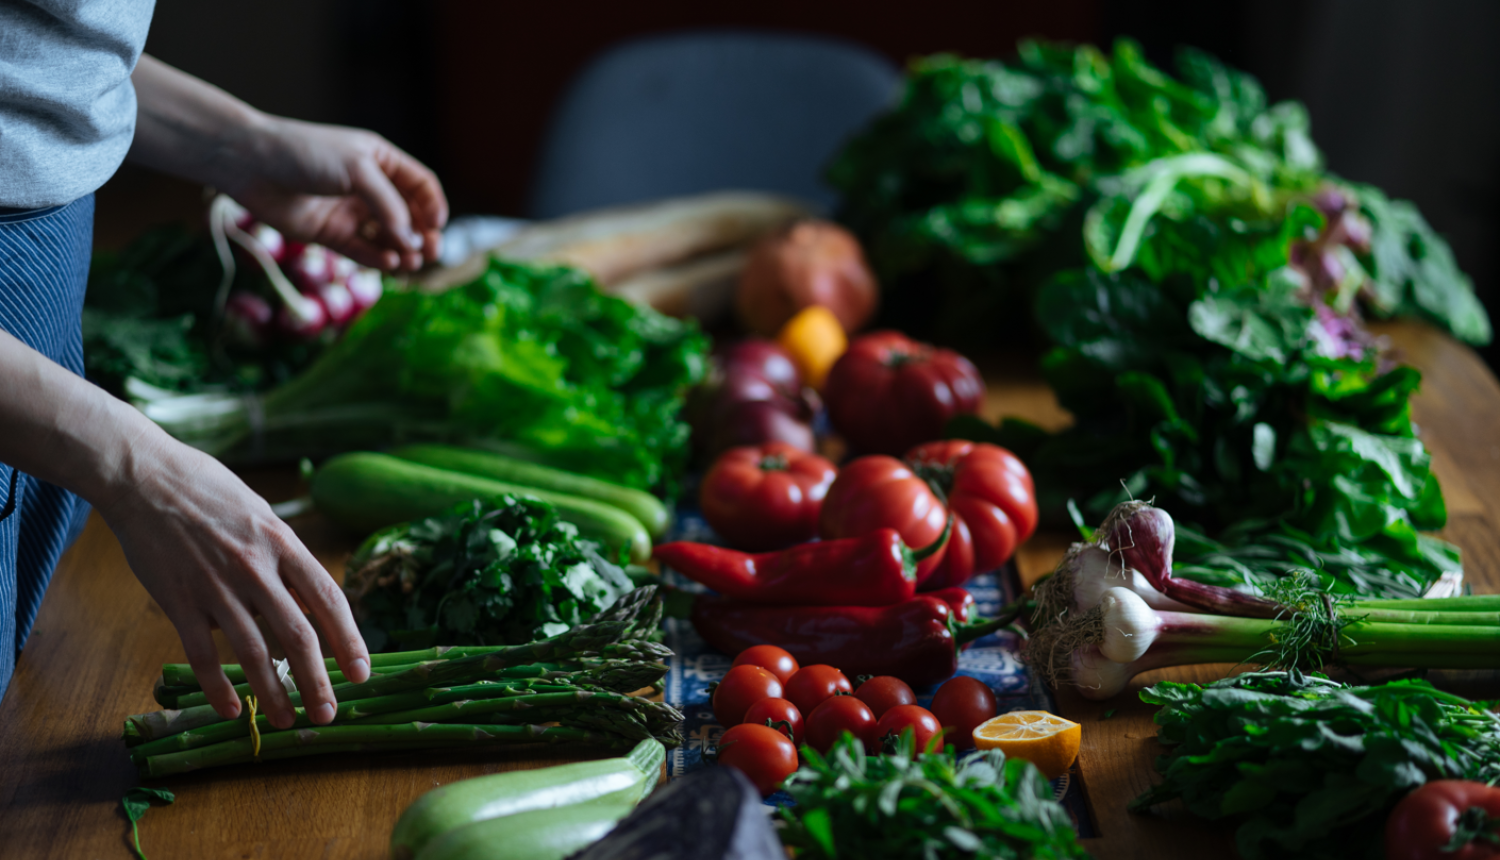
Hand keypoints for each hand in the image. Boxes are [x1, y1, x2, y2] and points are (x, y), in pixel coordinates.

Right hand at [96, 434, 370, 728]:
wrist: (145, 476)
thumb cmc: (210, 492)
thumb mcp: (262, 514)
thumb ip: (285, 557)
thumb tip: (309, 600)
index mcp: (283, 542)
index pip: (328, 599)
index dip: (348, 639)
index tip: (362, 672)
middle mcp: (255, 567)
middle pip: (297, 634)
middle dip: (318, 680)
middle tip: (329, 714)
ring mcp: (215, 586)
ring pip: (253, 651)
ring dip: (274, 692)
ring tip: (289, 721)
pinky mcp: (178, 600)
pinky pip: (202, 654)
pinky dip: (218, 686)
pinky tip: (232, 711)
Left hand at [128, 55, 447, 271]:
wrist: (251, 164)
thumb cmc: (305, 154)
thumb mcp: (357, 170)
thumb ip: (388, 205)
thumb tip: (411, 240)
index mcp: (380, 161)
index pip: (420, 186)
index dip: (434, 206)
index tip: (436, 226)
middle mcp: (368, 187)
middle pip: (408, 216)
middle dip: (422, 235)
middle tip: (429, 253)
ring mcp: (349, 212)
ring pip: (387, 238)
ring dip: (402, 251)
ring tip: (408, 263)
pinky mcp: (330, 234)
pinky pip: (362, 251)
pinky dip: (377, 259)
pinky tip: (387, 263)